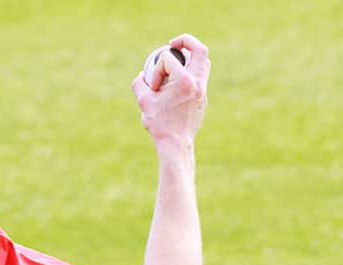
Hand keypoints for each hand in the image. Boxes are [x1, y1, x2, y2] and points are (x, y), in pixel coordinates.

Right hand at [132, 33, 210, 147]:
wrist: (176, 144)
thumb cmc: (160, 125)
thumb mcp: (143, 102)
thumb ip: (139, 84)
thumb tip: (141, 75)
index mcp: (184, 81)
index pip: (169, 59)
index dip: (156, 69)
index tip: (153, 86)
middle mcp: (197, 82)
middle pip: (199, 50)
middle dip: (186, 42)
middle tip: (172, 44)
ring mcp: (202, 90)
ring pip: (203, 62)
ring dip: (190, 57)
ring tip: (176, 60)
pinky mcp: (202, 98)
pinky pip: (200, 77)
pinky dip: (189, 72)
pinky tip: (176, 81)